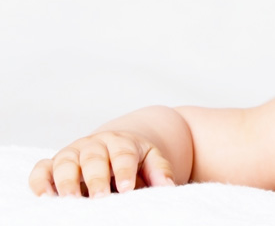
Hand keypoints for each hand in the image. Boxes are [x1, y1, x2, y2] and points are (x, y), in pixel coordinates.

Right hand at [29, 131, 174, 197]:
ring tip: (71, 200)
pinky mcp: (54, 162)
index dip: (124, 170)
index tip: (127, 188)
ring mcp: (73, 152)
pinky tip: (45, 197)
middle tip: (101, 197)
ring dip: (66, 181)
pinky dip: (40, 180)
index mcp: (121, 141)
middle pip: (93, 157)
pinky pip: (42, 168)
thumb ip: (160, 170)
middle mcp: (94, 144)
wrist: (117, 144)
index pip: (123, 154)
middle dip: (96, 178)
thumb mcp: (151, 158)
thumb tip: (168, 186)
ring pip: (65, 161)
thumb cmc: (135, 157)